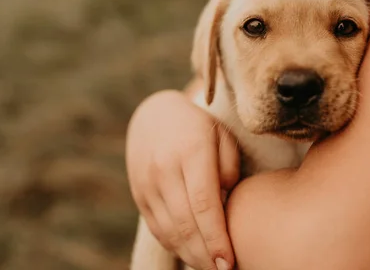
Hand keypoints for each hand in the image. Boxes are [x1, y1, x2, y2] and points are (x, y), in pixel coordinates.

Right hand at [126, 89, 239, 269]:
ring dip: (190, 255)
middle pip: (185, 224)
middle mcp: (164, 168)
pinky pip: (158, 228)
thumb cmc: (198, 127)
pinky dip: (175, 246)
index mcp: (191, 151)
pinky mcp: (139, 194)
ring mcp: (147, 183)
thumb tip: (224, 206)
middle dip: (206, 255)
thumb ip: (229, 168)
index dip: (216, 237)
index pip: (204, 204)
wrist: (153, 115)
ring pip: (169, 231)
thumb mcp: (221, 135)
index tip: (229, 261)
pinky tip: (192, 253)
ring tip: (210, 266)